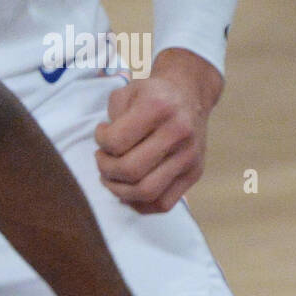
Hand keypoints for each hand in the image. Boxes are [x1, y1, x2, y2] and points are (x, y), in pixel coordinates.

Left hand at [94, 49, 221, 213]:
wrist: (189, 94)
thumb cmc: (151, 94)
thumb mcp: (126, 91)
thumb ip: (112, 118)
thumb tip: (107, 153)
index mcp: (157, 108)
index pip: (116, 142)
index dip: (100, 142)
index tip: (102, 133)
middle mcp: (178, 133)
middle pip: (131, 171)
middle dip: (106, 170)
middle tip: (102, 158)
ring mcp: (189, 157)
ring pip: (147, 193)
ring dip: (119, 190)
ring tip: (111, 176)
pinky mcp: (195, 174)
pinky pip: (163, 203)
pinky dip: (140, 204)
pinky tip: (128, 190)